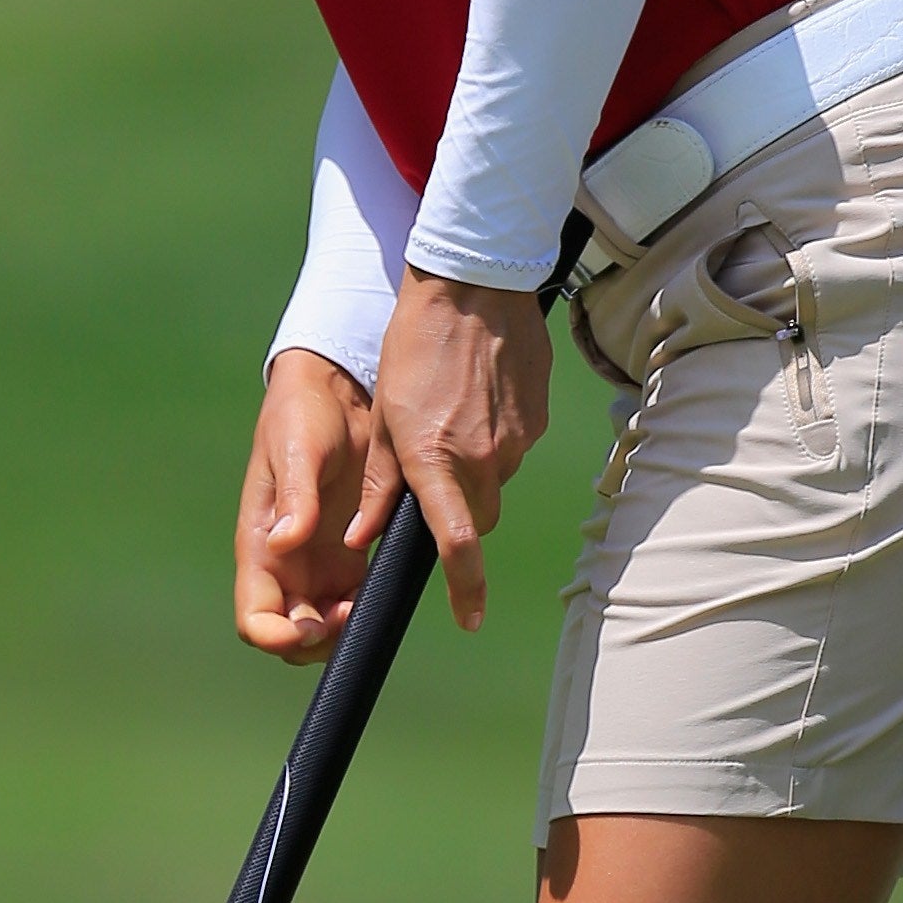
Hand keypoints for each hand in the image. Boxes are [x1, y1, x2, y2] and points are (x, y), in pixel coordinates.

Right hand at [235, 349, 373, 660]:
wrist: (337, 391)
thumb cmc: (302, 414)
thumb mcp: (295, 449)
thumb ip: (295, 496)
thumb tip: (285, 542)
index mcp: (261, 546)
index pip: (255, 617)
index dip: (276, 636)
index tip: (308, 630)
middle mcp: (285, 564)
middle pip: (291, 632)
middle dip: (317, 640)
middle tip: (352, 616)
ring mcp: (317, 562)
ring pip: (324, 624)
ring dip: (345, 629)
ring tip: (371, 604)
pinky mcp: (350, 553)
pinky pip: (357, 598)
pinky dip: (369, 606)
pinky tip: (387, 590)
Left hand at [356, 273, 550, 630]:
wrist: (473, 284)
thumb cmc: (415, 345)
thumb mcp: (382, 418)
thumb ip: (378, 486)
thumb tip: (365, 538)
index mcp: (435, 461)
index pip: (457, 543)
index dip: (465, 588)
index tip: (469, 618)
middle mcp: (484, 459)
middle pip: (476, 518)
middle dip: (455, 512)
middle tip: (431, 472)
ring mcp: (517, 441)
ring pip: (495, 484)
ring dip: (472, 470)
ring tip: (451, 418)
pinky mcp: (537, 420)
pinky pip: (513, 450)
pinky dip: (493, 440)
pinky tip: (476, 400)